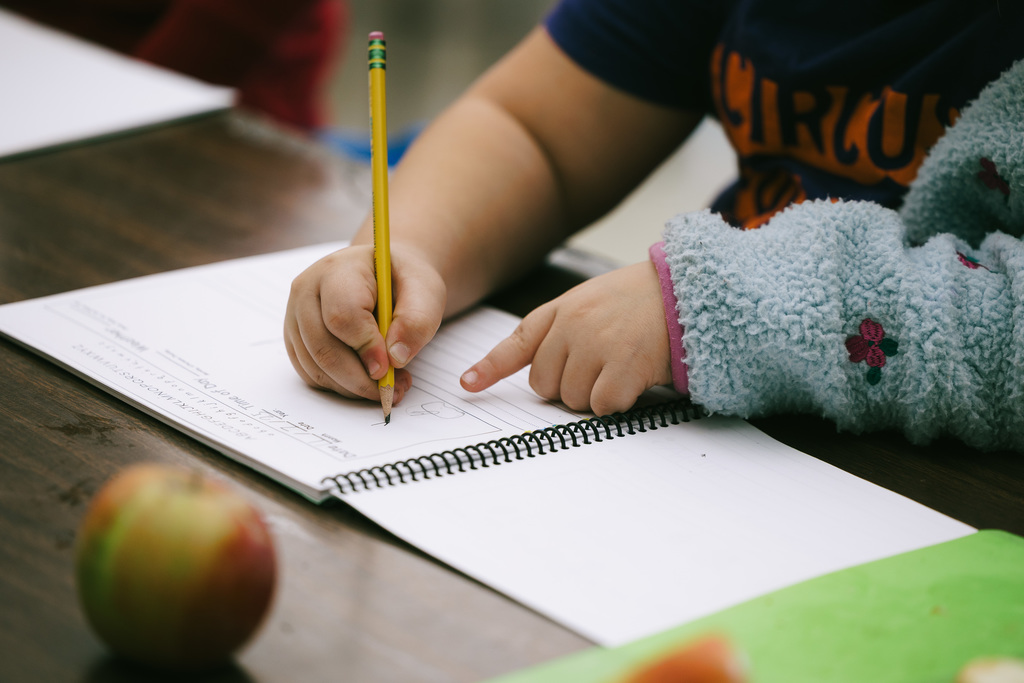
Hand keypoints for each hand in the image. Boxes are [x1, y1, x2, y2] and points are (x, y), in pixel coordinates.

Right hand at [283, 244, 445, 404]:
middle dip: (360, 378)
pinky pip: (313, 375)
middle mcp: (307, 291)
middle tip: (393, 389)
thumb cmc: (403, 281)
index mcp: (338, 270)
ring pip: (316, 367)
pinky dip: (342, 387)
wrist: (386, 277)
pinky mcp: (297, 340)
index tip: (390, 367)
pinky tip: (369, 380)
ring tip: (390, 384)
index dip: (366, 347)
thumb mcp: (425, 291)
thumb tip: (395, 358)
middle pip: (323, 347)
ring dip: (354, 387)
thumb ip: (416, 321)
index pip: (342, 315)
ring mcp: (296, 317)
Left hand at [461, 261, 671, 414]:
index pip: (517, 342)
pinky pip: (601, 407)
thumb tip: (539, 377)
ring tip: (620, 366)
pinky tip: (634, 378)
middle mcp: (573, 325)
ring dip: (594, 395)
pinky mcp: (623, 366)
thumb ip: (561, 331)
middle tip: (599, 367)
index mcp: (562, 310)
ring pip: (571, 399)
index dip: (490, 368)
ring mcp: (597, 345)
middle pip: (543, 385)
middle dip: (566, 386)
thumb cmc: (639, 304)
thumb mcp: (591, 303)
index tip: (467, 384)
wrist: (687, 293)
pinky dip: (618, 402)